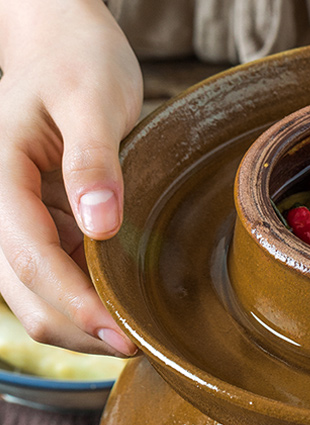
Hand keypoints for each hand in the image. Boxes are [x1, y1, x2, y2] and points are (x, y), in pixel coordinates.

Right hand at [0, 0, 141, 356]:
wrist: (63, 43)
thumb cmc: (78, 61)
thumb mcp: (92, 99)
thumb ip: (94, 161)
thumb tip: (100, 227)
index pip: (29, 258)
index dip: (75, 304)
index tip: (121, 335)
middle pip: (27, 296)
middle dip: (80, 330)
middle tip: (140, 346)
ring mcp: (18, 223)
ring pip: (38, 299)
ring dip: (83, 325)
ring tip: (137, 336)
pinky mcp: (42, 229)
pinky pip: (58, 282)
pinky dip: (88, 304)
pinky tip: (124, 308)